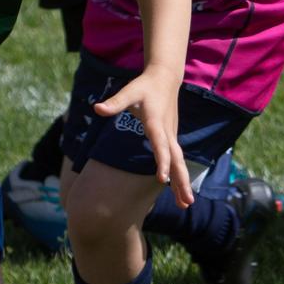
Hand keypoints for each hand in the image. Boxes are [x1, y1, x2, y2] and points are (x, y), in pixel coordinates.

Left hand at [93, 70, 193, 207]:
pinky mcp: (172, 138)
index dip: (162, 161)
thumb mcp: (128, 91)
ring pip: (180, 162)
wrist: (165, 78)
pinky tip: (180, 191)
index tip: (162, 179)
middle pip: (177, 160)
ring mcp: (172, 136)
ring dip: (183, 183)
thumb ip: (115, 103)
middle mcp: (167, 132)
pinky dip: (180, 176)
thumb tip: (97, 108)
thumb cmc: (144, 86)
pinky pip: (177, 160)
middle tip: (187, 202)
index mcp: (156, 122)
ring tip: (186, 204)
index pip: (160, 145)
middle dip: (181, 181)